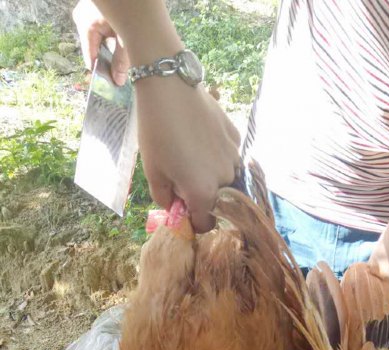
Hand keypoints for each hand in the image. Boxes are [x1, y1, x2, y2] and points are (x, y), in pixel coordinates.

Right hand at [72, 0, 129, 84]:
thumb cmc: (128, 12)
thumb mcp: (125, 39)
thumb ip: (121, 61)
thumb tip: (118, 82)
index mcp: (85, 25)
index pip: (89, 58)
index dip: (100, 73)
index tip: (110, 86)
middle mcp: (82, 18)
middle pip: (95, 48)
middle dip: (108, 61)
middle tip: (121, 75)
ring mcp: (88, 12)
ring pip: (100, 38)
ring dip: (111, 49)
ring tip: (124, 59)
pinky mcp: (97, 8)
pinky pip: (102, 28)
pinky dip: (112, 37)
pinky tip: (123, 44)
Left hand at [134, 78, 240, 230]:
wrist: (170, 86)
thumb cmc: (156, 132)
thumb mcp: (152, 172)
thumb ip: (165, 199)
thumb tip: (175, 207)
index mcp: (204, 194)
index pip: (205, 224)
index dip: (192, 220)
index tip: (181, 207)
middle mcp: (225, 179)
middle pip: (216, 200)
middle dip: (201, 195)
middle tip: (180, 174)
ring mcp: (234, 157)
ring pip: (224, 178)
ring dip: (211, 175)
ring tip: (190, 153)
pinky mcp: (235, 137)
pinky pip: (228, 156)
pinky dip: (216, 155)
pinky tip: (201, 137)